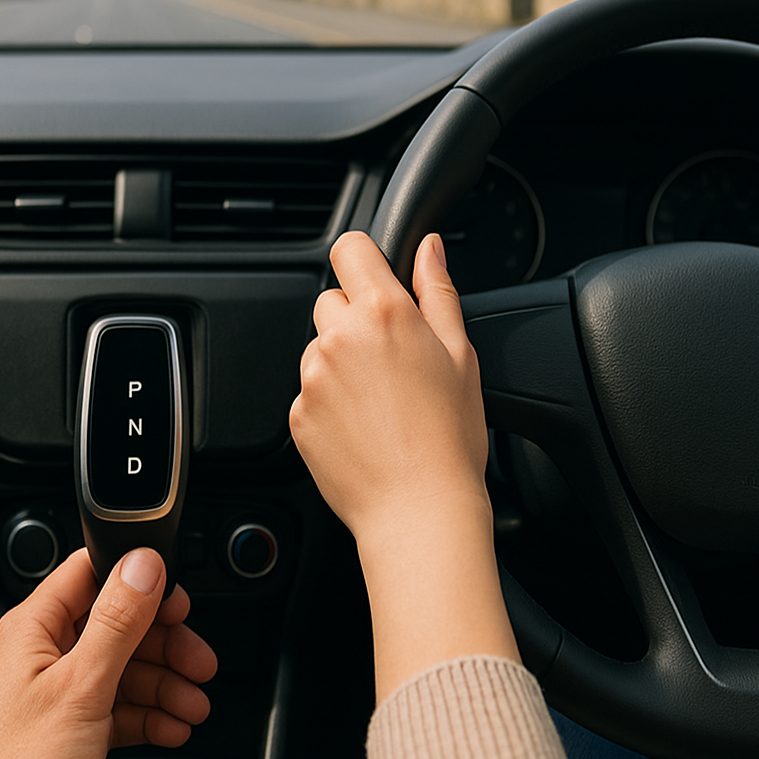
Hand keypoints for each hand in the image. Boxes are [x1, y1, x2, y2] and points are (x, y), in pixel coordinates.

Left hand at [0, 547, 216, 758]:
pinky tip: (171, 728)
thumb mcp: (78, 689)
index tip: (178, 601)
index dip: (138, 581)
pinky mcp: (68, 733)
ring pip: (123, 672)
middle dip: (165, 646)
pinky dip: (149, 717)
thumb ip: (115, 624)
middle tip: (199, 664)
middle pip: (117, 628)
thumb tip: (143, 565)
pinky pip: (117, 711)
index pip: (90, 576)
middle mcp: (43, 658)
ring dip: (164, 687)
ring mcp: (56, 697)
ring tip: (192, 706)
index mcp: (34, 630)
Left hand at [290, 230, 518, 699]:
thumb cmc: (450, 439)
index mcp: (385, 313)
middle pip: (332, 300)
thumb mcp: (461, 354)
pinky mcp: (297, 414)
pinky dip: (330, 403)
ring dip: (342, 363)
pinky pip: (309, 392)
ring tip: (382, 403)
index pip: (350, 248)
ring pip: (319, 348)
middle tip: (392, 361)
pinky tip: (364, 428)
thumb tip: (429, 247)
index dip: (364, 261)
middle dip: (356, 320)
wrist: (419, 510)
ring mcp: (313, 376)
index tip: (375, 280)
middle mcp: (340, 338)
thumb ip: (438, 290)